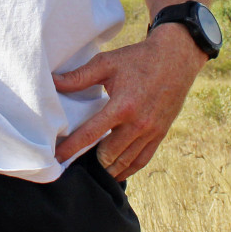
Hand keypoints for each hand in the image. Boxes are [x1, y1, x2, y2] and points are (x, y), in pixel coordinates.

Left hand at [51, 23, 206, 179]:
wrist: (176, 58)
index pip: (90, 134)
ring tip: (90, 171)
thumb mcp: (107, 63)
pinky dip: (127, 170)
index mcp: (122, 106)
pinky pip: (142, 160)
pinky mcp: (160, 134)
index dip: (71, 148)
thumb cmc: (138, 59)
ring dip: (107, 169)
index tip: (57, 159)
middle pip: (108, 154)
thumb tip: (54, 82)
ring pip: (125, 162)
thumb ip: (79, 76)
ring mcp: (151, 131)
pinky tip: (115, 173)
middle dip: (89, 161)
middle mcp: (137, 123)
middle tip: (73, 165)